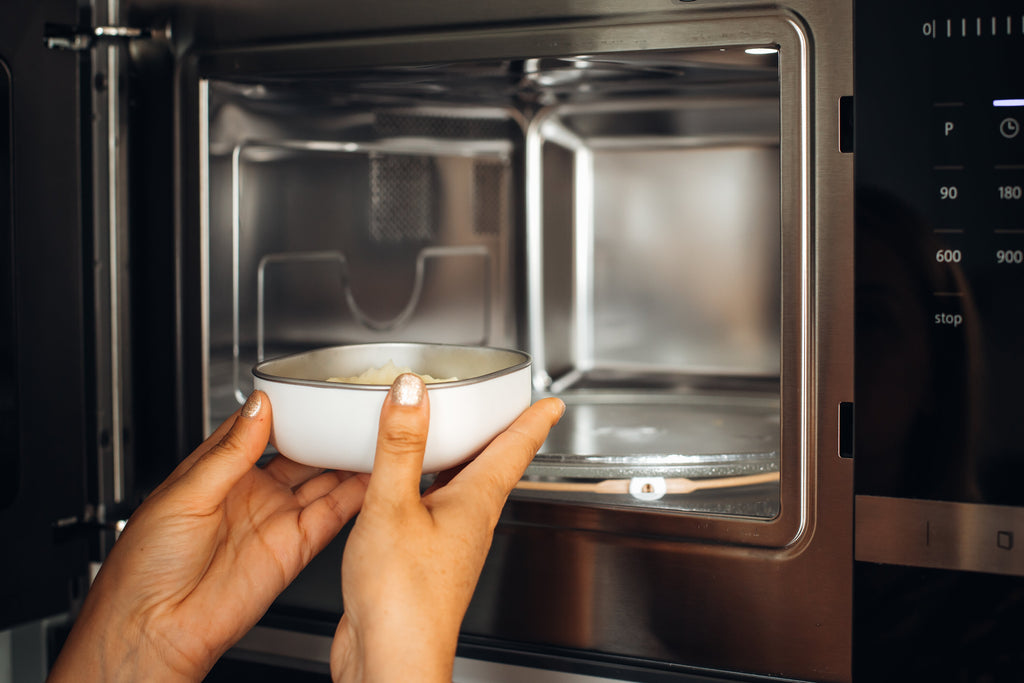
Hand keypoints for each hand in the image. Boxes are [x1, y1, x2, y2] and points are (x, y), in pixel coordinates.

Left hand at [48, 391, 367, 682]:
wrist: (156, 626)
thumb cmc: (147, 565)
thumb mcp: (186, 493)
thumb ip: (230, 452)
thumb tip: (258, 408)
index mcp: (217, 473)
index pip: (259, 429)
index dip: (285, 409)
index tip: (311, 389)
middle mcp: (251, 493)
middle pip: (300, 453)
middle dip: (327, 432)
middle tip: (354, 410)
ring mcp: (275, 519)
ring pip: (323, 480)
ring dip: (347, 459)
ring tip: (373, 433)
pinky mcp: (295, 547)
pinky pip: (333, 514)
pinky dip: (356, 494)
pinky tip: (372, 473)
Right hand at [329, 374, 564, 682]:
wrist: (391, 661)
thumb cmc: (404, 601)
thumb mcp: (395, 506)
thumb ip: (401, 446)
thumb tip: (412, 391)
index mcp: (476, 503)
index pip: (516, 448)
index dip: (534, 420)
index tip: (552, 401)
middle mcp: (470, 522)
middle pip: (494, 466)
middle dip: (501, 434)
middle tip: (507, 408)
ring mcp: (449, 544)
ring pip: (464, 487)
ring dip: (464, 458)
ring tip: (456, 435)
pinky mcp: (424, 561)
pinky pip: (432, 508)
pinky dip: (426, 484)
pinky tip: (404, 486)